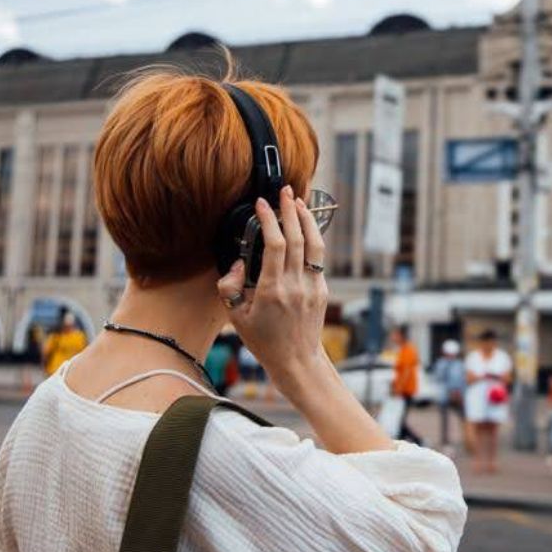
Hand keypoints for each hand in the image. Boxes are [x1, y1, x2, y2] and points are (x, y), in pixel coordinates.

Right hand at [216, 186, 328, 379]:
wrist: (296, 360)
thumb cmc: (264, 340)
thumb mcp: (236, 317)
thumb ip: (229, 287)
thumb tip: (238, 264)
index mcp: (272, 290)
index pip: (275, 245)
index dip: (269, 220)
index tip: (261, 204)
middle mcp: (295, 285)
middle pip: (298, 238)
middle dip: (291, 210)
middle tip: (284, 191)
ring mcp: (312, 286)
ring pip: (314, 245)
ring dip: (308, 219)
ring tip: (299, 201)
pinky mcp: (322, 289)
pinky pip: (318, 258)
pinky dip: (312, 239)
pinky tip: (305, 228)